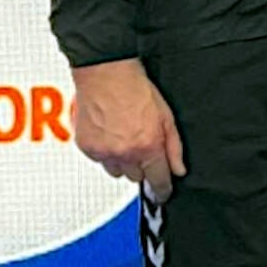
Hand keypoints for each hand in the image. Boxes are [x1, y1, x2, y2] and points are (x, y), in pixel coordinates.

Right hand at [71, 58, 186, 200]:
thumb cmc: (135, 88)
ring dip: (123, 161)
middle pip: (137, 177)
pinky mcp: (88, 148)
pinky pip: (100, 160)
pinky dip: (105, 152)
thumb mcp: (166, 115)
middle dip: (142, 166)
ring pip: (117, 171)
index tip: (163, 193)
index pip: (158, 181)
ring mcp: (104, 152)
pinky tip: (110, 132)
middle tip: (142, 145)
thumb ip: (174, 146)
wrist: (106, 74)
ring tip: (124, 136)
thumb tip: (178, 169)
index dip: (163, 189)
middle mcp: (125, 153)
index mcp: (148, 146)